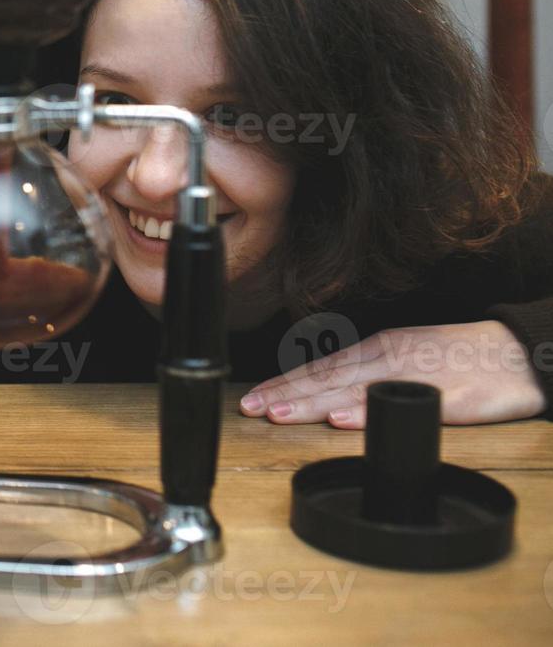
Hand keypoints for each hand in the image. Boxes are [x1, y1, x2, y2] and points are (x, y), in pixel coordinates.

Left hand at [240, 320, 546, 428]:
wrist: (520, 353)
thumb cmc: (461, 358)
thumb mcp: (405, 357)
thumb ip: (369, 375)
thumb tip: (328, 396)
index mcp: (379, 350)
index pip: (321, 369)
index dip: (285, 385)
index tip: (252, 400)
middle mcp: (390, 358)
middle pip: (329, 379)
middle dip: (286, 395)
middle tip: (250, 410)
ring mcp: (417, 376)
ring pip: (354, 391)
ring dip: (313, 404)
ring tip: (279, 415)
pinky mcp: (448, 397)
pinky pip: (404, 405)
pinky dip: (369, 412)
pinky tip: (343, 421)